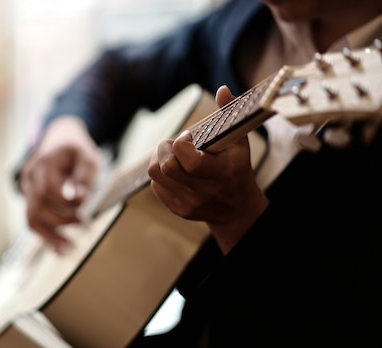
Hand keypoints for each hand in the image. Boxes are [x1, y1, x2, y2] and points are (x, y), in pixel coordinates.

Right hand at [19, 116, 102, 253]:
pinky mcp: (30, 199)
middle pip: (38, 206)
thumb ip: (84, 176)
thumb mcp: (88, 157)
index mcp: (44, 162)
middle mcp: (31, 176)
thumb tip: (79, 197)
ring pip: (31, 217)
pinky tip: (58, 249)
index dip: (66, 203)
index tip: (85, 209)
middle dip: (61, 221)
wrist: (60, 140)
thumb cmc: (77, 150)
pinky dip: (46, 235)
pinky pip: (33, 220)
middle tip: (85, 227)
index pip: (50, 189)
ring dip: (50, 236)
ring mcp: (28, 188)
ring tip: (68, 249)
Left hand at [147, 85, 267, 253]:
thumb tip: (222, 90)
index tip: (188, 136)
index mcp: (223, 172)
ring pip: (156, 175)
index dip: (181, 143)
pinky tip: (173, 170)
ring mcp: (189, 203)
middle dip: (164, 148)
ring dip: (158, 159)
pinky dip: (160, 174)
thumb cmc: (237, 168)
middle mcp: (205, 191)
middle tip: (174, 143)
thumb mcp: (239, 141)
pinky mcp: (178, 209)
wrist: (237, 208)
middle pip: (167, 167)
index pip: (190, 161)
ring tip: (170, 153)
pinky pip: (155, 186)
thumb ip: (230, 114)